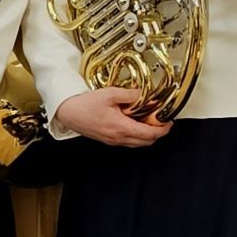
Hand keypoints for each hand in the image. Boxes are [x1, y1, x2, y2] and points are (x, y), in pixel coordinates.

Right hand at [55, 88, 170, 146]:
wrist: (68, 112)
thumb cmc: (85, 104)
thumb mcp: (111, 94)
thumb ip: (131, 95)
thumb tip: (144, 95)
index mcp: (121, 127)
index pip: (150, 134)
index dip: (163, 129)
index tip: (168, 122)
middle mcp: (118, 138)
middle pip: (146, 142)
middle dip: (158, 133)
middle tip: (161, 120)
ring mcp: (113, 141)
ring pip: (138, 143)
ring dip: (147, 134)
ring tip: (149, 121)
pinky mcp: (108, 140)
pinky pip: (128, 141)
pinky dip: (136, 134)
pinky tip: (134, 123)